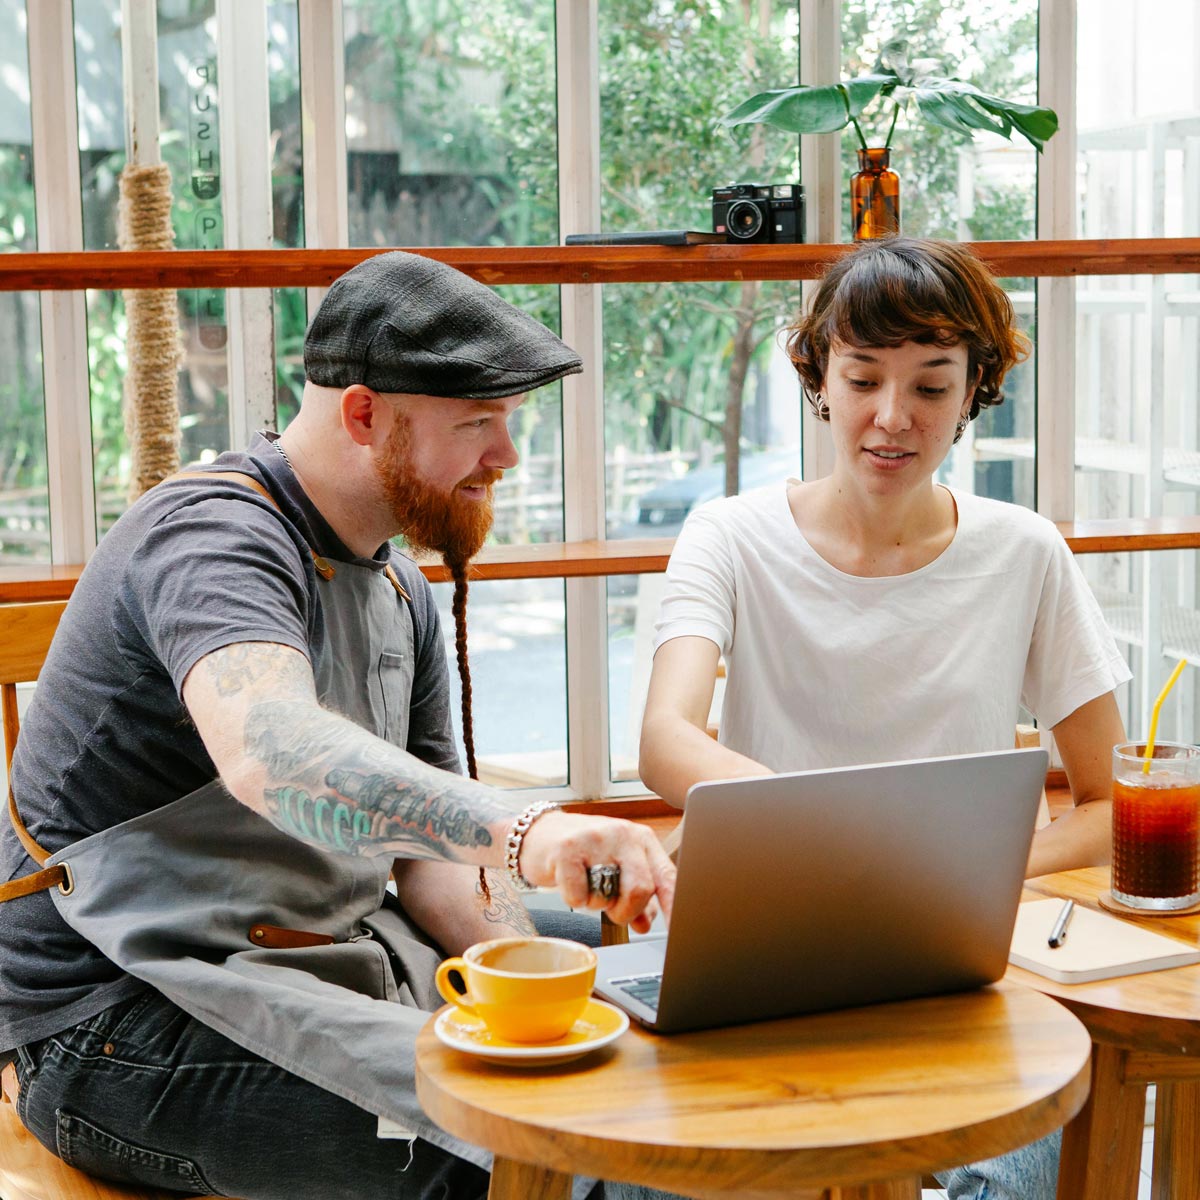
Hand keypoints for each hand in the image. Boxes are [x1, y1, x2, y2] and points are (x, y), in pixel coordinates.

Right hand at [518, 811, 675, 933]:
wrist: (538, 834)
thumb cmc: (584, 853)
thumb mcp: (616, 868)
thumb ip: (636, 893)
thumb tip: (648, 923)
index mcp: (642, 840)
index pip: (668, 877)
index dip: (675, 908)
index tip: (682, 934)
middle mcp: (623, 834)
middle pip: (642, 889)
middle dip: (626, 910)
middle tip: (612, 908)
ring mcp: (595, 839)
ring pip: (609, 895)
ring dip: (597, 904)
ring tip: (588, 885)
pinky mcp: (567, 849)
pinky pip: (579, 896)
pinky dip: (574, 900)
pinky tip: (570, 882)